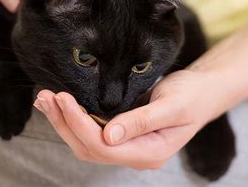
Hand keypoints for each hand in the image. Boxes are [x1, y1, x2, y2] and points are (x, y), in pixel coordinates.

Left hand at [34, 70, 223, 168]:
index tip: (63, 99)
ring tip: (45, 99)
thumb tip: (109, 135)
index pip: (104, 146)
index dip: (80, 123)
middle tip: (45, 97)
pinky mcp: (122, 135)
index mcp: (150, 153)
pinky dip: (74, 119)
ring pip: (87, 142)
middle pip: (89, 147)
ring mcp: (128, 147)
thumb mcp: (172, 105)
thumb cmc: (192, 96)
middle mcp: (135, 155)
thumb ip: (142, 121)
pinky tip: (61, 104)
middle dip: (64, 123)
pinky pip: (92, 132)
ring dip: (64, 121)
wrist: (203, 92)